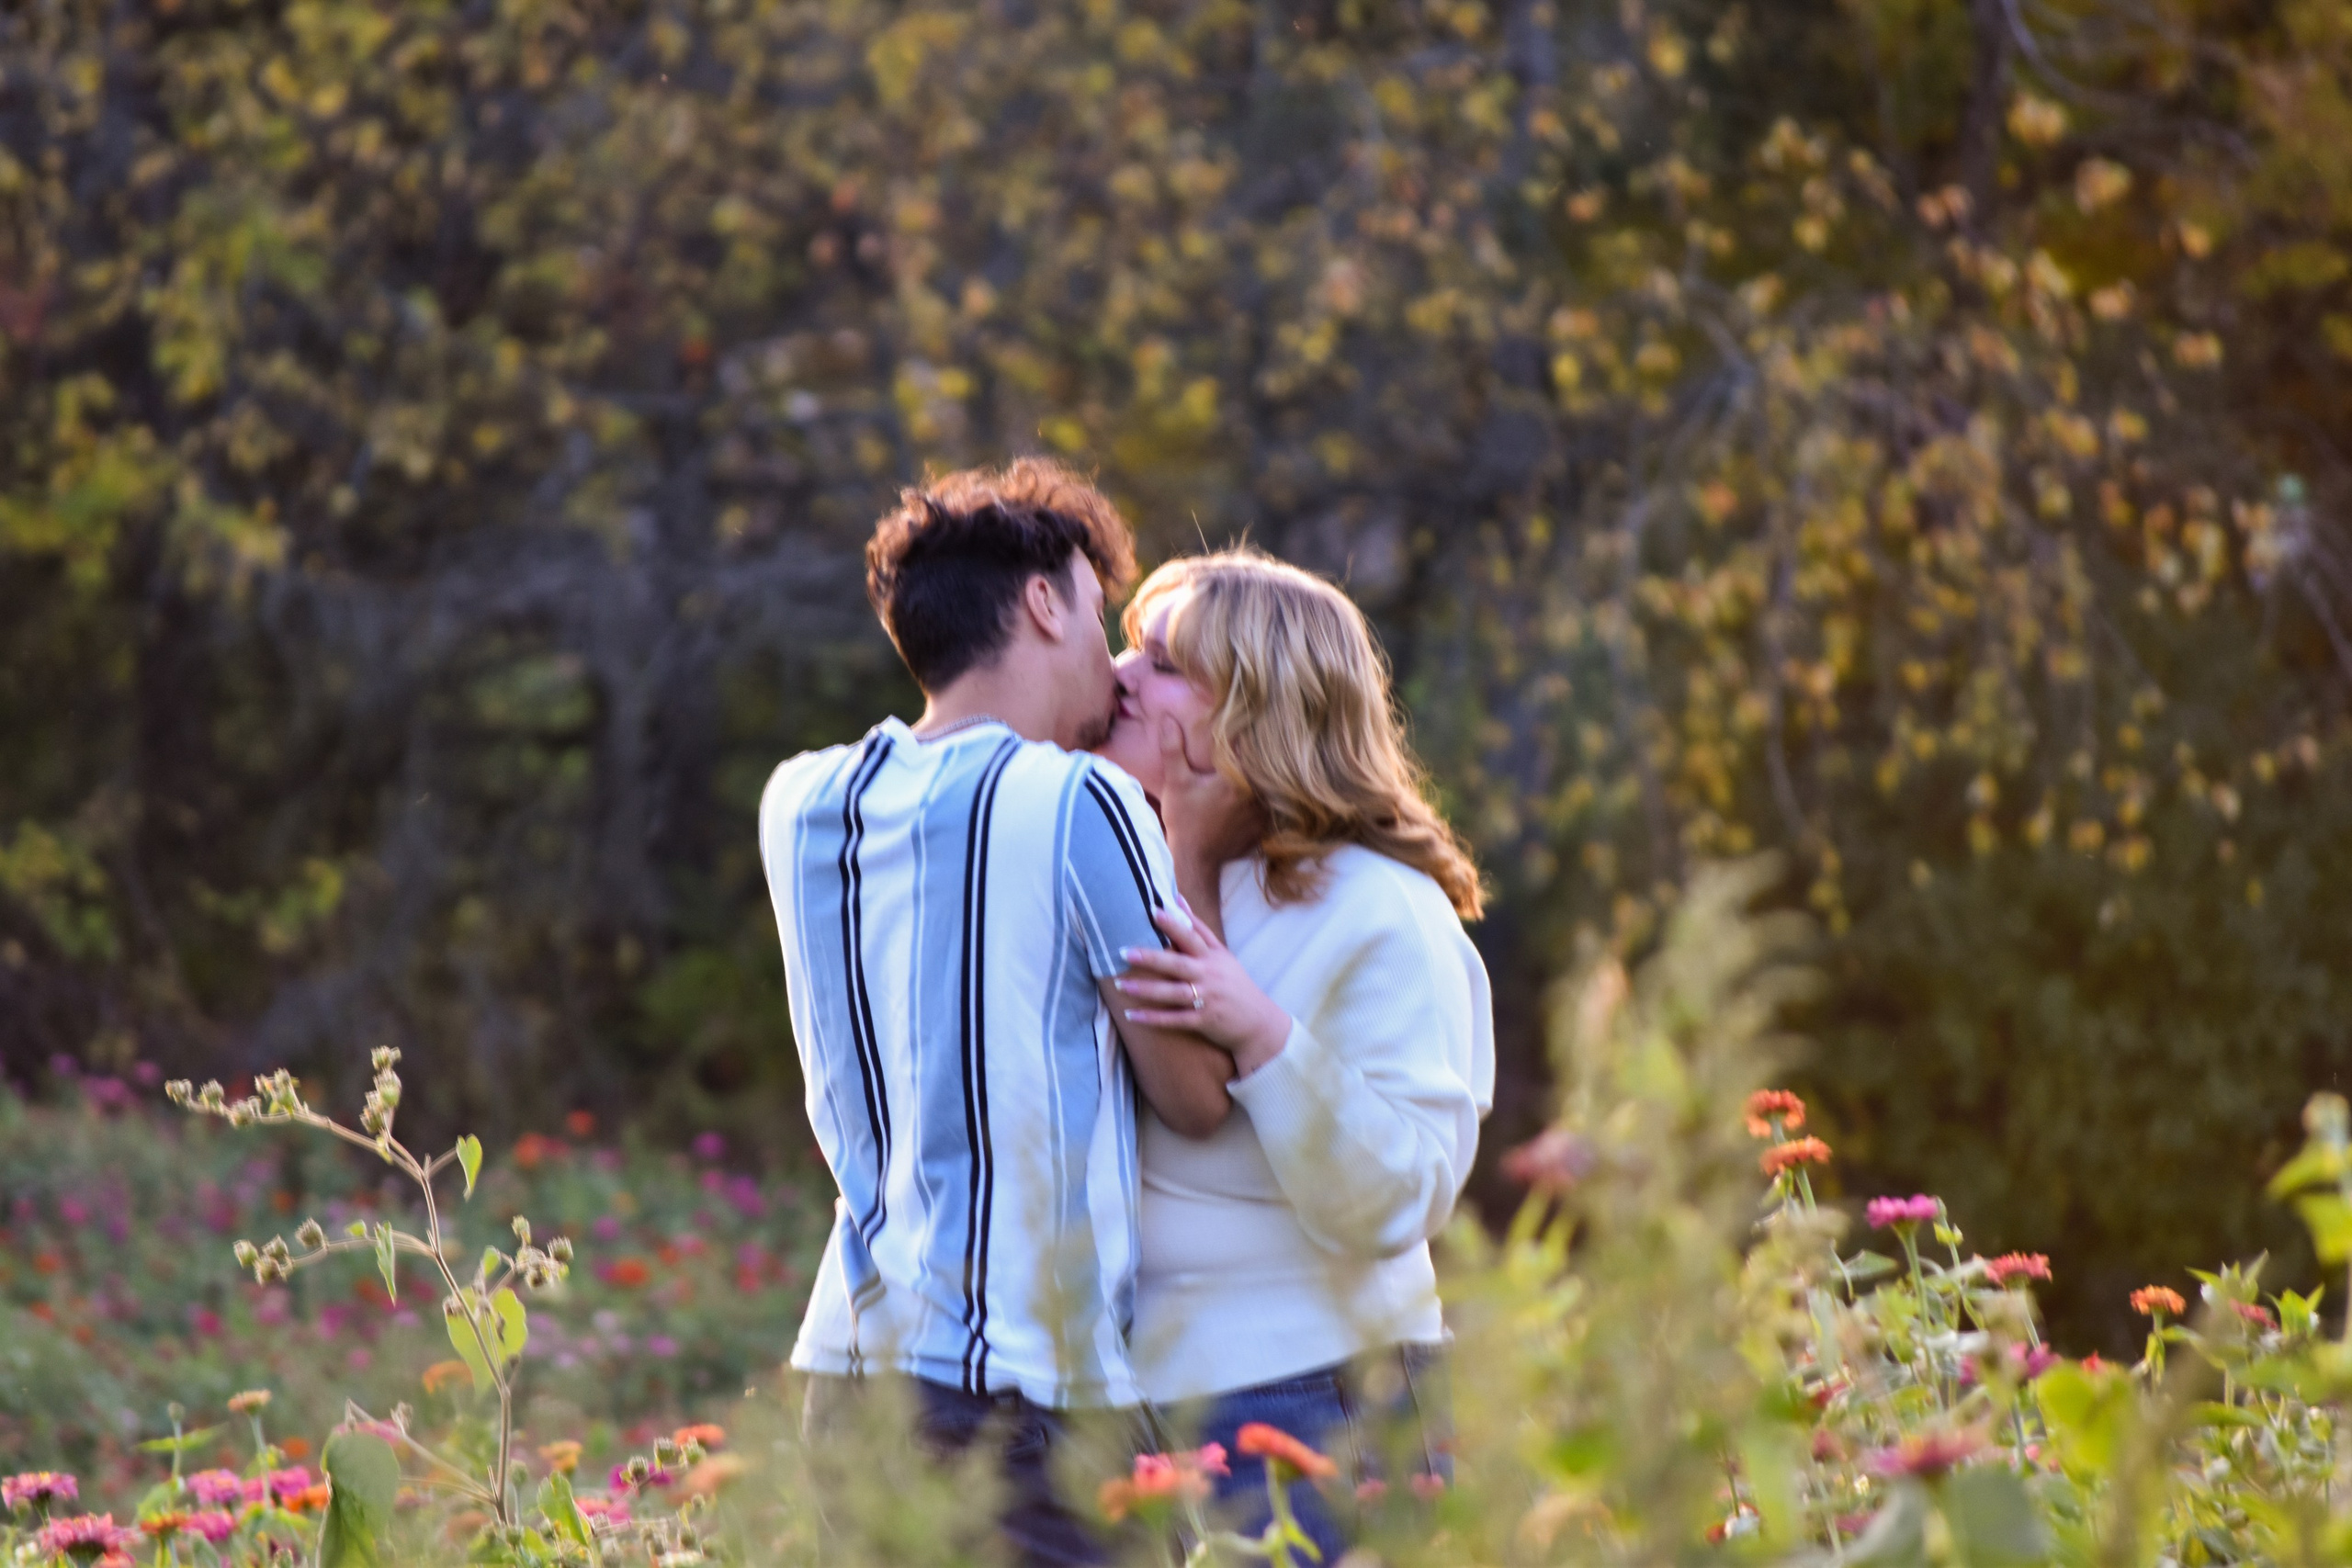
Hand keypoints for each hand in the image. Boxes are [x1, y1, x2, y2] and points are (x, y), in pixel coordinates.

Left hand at [1116, 905, 1291, 1078]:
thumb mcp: (1222, 954)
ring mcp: (1207, 999)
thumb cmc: (1234, 983)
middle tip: (1124, 952)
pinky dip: (1153, 1018)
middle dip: (1151, 958)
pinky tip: (1132, 1015)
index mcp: (1212, 957)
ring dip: (1146, 990)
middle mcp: (1209, 976)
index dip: (1174, 924)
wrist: (1258, 1022)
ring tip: (1121, 985)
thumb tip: (1177, 899)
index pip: (1192, 936)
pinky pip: (1174, 1019)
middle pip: (1178, 964)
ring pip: (1173, 993)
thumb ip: (1199, 928)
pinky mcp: (1204, 1021)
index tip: (1154, 911)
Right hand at [1155, 716, 1260, 870]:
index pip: (1252, 747)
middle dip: (1258, 753)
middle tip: (1252, 744)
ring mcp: (1264, 812)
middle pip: (1265, 765)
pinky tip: (1252, 796)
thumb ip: (1173, 749)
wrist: (1194, 861)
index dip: (1248, 733)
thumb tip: (1168, 719)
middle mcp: (1257, 794)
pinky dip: (1264, 798)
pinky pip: (1271, 805)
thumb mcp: (1176, 783)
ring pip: (1271, 785)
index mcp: (1238, 778)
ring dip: (1264, 776)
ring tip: (1259, 769)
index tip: (1245, 722)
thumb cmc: (1184, 821)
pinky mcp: (1265, 826)